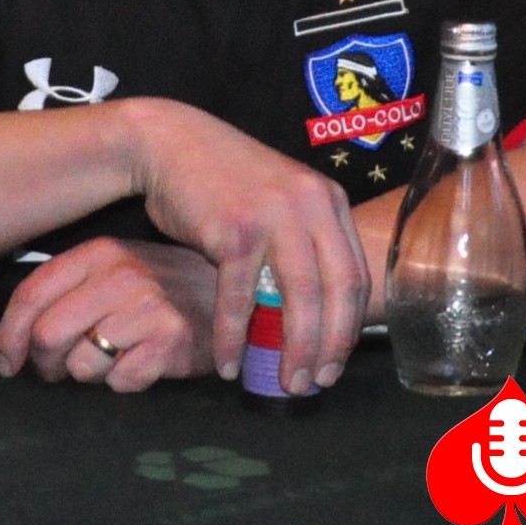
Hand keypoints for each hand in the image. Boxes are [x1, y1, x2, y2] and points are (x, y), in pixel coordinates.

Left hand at [0, 238, 217, 391]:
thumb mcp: (115, 270)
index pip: (31, 295)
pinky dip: (125, 382)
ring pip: (82, 365)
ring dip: (89, 374)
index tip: (7, 363)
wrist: (232, 292)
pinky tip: (142, 363)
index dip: (9, 336)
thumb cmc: (164, 288)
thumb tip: (18, 341)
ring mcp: (146, 306)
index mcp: (98, 253)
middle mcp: (119, 275)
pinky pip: (120, 382)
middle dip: (46, 363)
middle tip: (60, 370)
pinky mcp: (169, 339)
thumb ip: (69, 293)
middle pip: (48, 335)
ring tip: (113, 360)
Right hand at [120, 98, 367, 395]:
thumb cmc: (221, 180)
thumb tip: (313, 310)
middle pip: (337, 292)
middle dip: (329, 347)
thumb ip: (302, 240)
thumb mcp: (279, 198)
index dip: (349, 326)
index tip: (335, 360)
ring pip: (299, 298)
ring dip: (293, 350)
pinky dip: (234, 336)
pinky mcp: (236, 230)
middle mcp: (311, 205)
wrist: (169, 142)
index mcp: (327, 200)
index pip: (356, 275)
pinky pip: (240, 298)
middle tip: (314, 382)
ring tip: (284, 382)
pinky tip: (228, 362)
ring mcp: (275, 216)